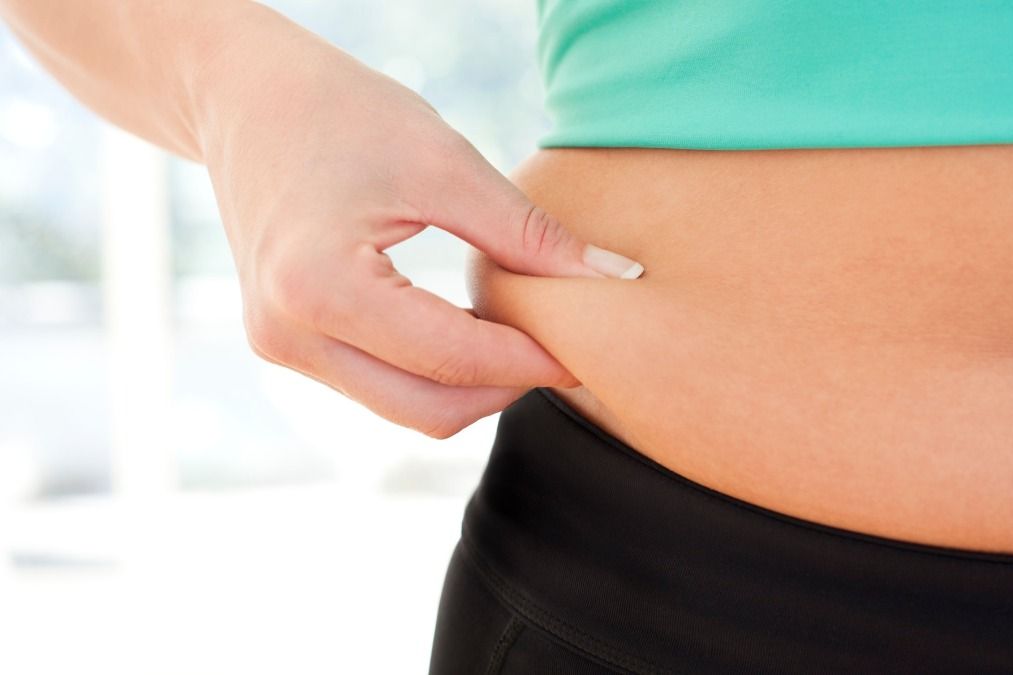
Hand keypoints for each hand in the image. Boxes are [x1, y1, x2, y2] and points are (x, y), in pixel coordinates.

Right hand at [195, 14, 642, 437]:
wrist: (246, 99)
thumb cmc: (344, 113)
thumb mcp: (444, 162)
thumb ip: (529, 234)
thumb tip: (615, 281)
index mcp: (320, 288)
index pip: (452, 360)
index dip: (531, 361)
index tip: (588, 349)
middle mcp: (287, 336)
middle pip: (428, 411)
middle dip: (504, 388)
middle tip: (559, 348)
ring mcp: (279, 348)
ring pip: (404, 408)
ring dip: (470, 384)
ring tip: (519, 333)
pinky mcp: (286, 345)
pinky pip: (379, 385)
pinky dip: (433, 371)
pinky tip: (469, 327)